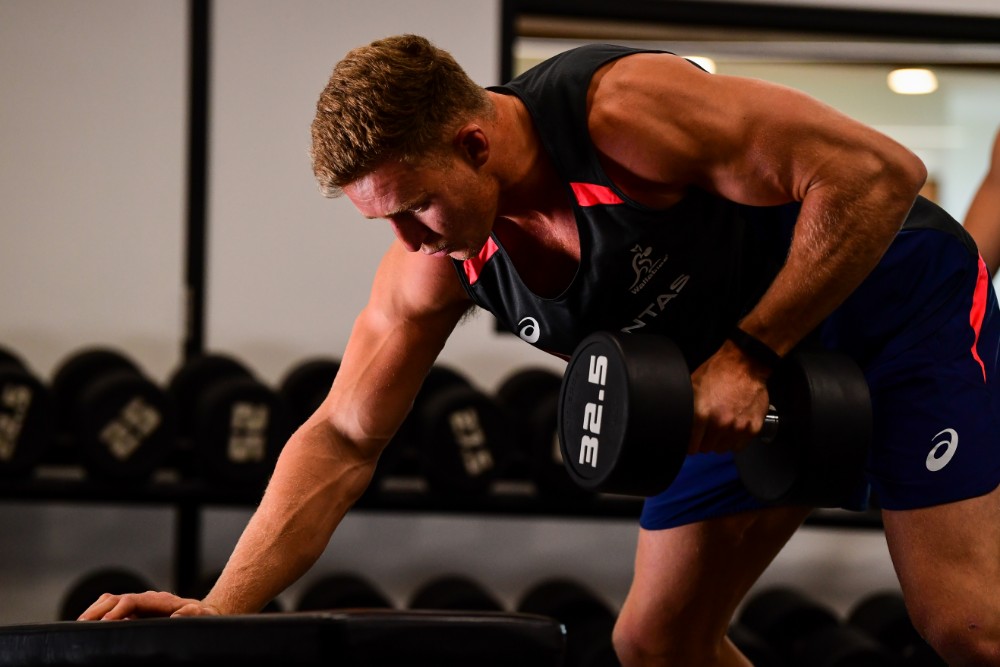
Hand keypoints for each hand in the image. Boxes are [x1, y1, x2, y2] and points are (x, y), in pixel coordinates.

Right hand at [77, 591, 221, 620]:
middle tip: (80, 627)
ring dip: (92, 614)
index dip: (117, 610)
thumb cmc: (204, 616)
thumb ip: (194, 613)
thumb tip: (178, 614)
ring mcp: (137, 607)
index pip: (131, 600)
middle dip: (96, 611)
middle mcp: (144, 600)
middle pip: (114, 599)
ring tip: (77, 629)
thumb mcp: (204, 615)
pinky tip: (88, 632)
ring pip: (108, 604)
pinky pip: (111, 614)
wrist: (204, 615)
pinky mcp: (134, 616)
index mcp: (158, 600)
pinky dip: (97, 619)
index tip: (105, 622)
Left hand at [688, 341, 770, 453]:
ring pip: (722, 449)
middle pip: (706, 448)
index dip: (690, 444)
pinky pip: (739, 446)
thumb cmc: (718, 372)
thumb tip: (678, 424)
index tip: (691, 442)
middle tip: (706, 430)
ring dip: (719, 441)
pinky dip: (735, 440)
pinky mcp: (753, 428)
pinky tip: (733, 428)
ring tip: (720, 427)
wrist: (745, 365)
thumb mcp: (693, 387)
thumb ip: (687, 409)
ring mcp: (738, 427)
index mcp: (702, 414)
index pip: (691, 446)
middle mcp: (720, 423)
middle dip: (704, 441)